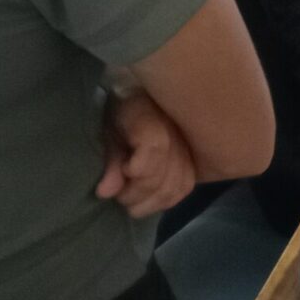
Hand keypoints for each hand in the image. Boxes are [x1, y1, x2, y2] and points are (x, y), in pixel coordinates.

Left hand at [93, 88, 197, 218]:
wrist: (140, 98)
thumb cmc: (118, 116)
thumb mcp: (107, 135)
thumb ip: (109, 162)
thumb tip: (106, 193)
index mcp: (150, 114)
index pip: (156, 146)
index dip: (136, 169)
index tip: (122, 170)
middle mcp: (177, 130)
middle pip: (164, 175)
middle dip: (136, 194)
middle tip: (119, 194)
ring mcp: (189, 145)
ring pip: (177, 186)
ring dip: (150, 202)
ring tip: (131, 200)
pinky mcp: (193, 160)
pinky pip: (184, 187)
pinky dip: (165, 200)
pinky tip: (149, 199)